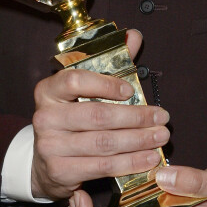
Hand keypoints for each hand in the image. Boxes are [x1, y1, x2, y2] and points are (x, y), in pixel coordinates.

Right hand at [31, 30, 169, 199]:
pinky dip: (130, 164)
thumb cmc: (73, 117)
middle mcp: (45, 117)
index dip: (105, 84)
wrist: (45, 162)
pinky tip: (148, 159)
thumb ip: (112, 62)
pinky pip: (102, 167)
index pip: (75, 81)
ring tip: (160, 137)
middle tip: (162, 117)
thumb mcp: (86, 89)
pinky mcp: (60, 172)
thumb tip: (133, 35)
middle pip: (97, 115)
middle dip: (136, 117)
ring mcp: (50, 147)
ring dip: (138, 141)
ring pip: (104, 143)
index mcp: (48, 90)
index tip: (131, 90)